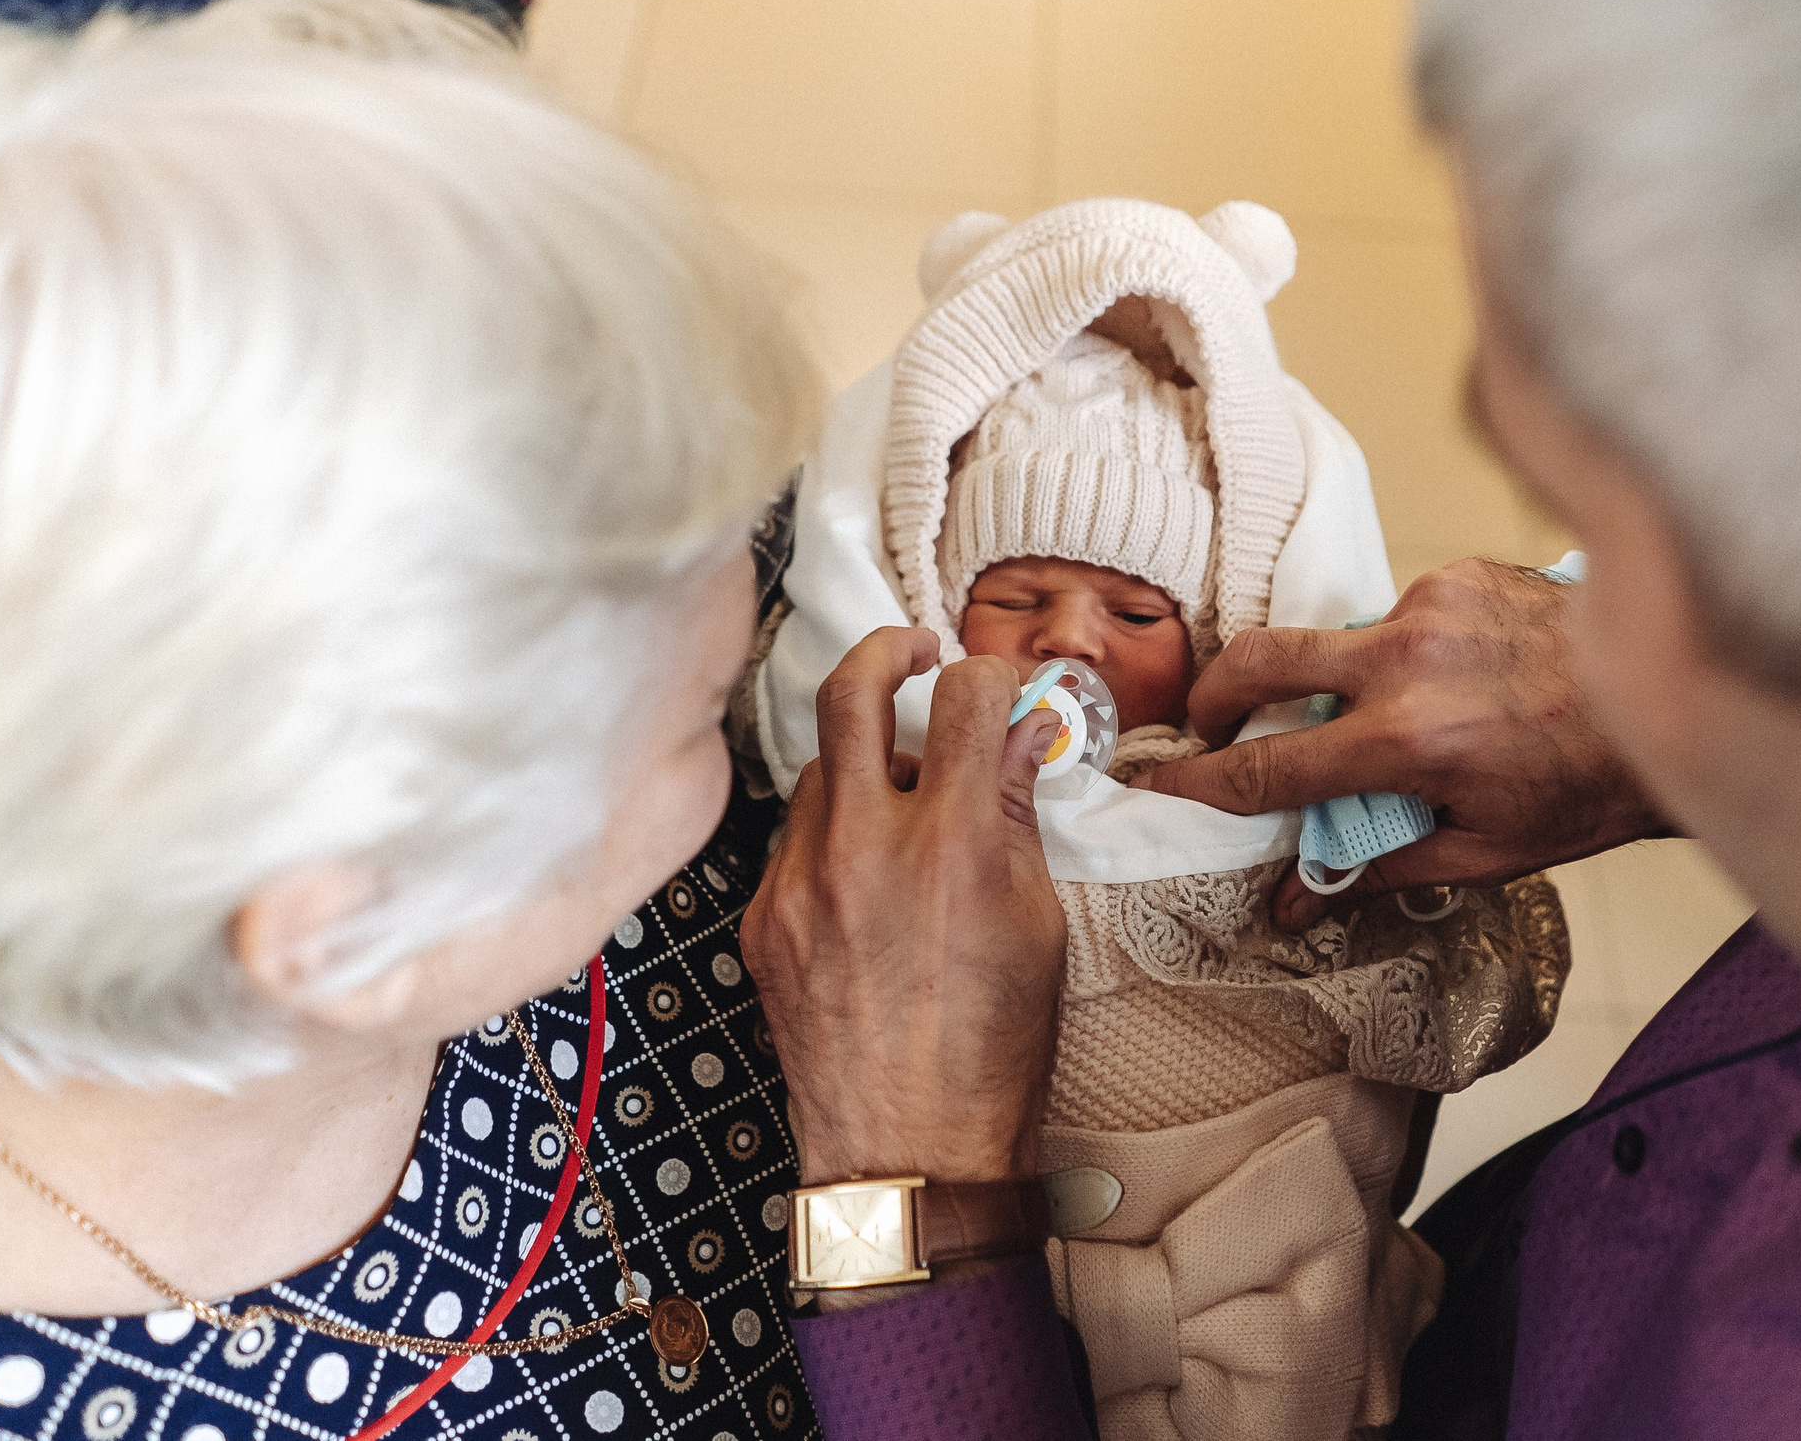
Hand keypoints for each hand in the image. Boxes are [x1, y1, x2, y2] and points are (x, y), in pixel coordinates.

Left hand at [741, 627, 1066, 1185]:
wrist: (908, 1152)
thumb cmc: (992, 1052)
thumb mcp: (1038, 925)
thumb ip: (1017, 815)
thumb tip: (1017, 734)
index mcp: (953, 847)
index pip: (962, 696)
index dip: (988, 672)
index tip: (996, 682)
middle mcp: (865, 850)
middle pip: (851, 689)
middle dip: (887, 649)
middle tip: (914, 652)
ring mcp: (799, 883)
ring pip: (819, 769)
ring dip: (862, 761)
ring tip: (902, 798)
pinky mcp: (761, 918)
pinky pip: (793, 838)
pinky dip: (832, 833)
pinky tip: (865, 873)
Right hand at [1130, 560, 1671, 921]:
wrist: (1677, 698)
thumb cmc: (1588, 789)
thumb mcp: (1485, 852)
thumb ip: (1377, 867)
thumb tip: (1293, 898)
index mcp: (1411, 741)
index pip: (1271, 765)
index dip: (1203, 783)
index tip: (1164, 787)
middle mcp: (1410, 660)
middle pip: (1261, 660)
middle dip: (1215, 695)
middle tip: (1207, 725)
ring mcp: (1433, 604)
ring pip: (1337, 638)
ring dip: (1336, 680)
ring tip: (1384, 718)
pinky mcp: (1459, 572)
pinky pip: (1395, 614)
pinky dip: (1400, 651)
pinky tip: (1451, 680)